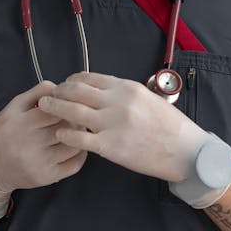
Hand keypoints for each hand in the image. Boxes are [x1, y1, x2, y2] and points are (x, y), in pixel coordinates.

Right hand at [0, 81, 86, 219]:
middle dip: (74, 118)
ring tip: (75, 129)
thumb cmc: (2, 134)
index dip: (65, 103)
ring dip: (79, 135)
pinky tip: (74, 146)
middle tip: (76, 115)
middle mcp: (27, 145)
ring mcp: (38, 164)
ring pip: (74, 145)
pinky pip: (75, 164)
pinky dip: (80, 153)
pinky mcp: (46, 178)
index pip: (54, 109)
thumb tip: (60, 87)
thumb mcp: (12, 108)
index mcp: (18, 124)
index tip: (68, 102)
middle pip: (65, 126)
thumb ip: (35, 93)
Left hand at [37, 72, 209, 182]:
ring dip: (54, 108)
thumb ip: (125, 94)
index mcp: (127, 88)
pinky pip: (80, 138)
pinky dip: (65, 134)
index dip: (71, 80)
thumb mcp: (149, 99)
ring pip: (73, 111)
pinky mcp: (111, 146)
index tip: (64, 85)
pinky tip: (59, 134)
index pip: (89, 78)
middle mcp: (117, 102)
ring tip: (43, 108)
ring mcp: (113, 124)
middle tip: (47, 96)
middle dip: (57, 91)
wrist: (186, 152)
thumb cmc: (170, 127)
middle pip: (76, 90)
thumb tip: (104, 90)